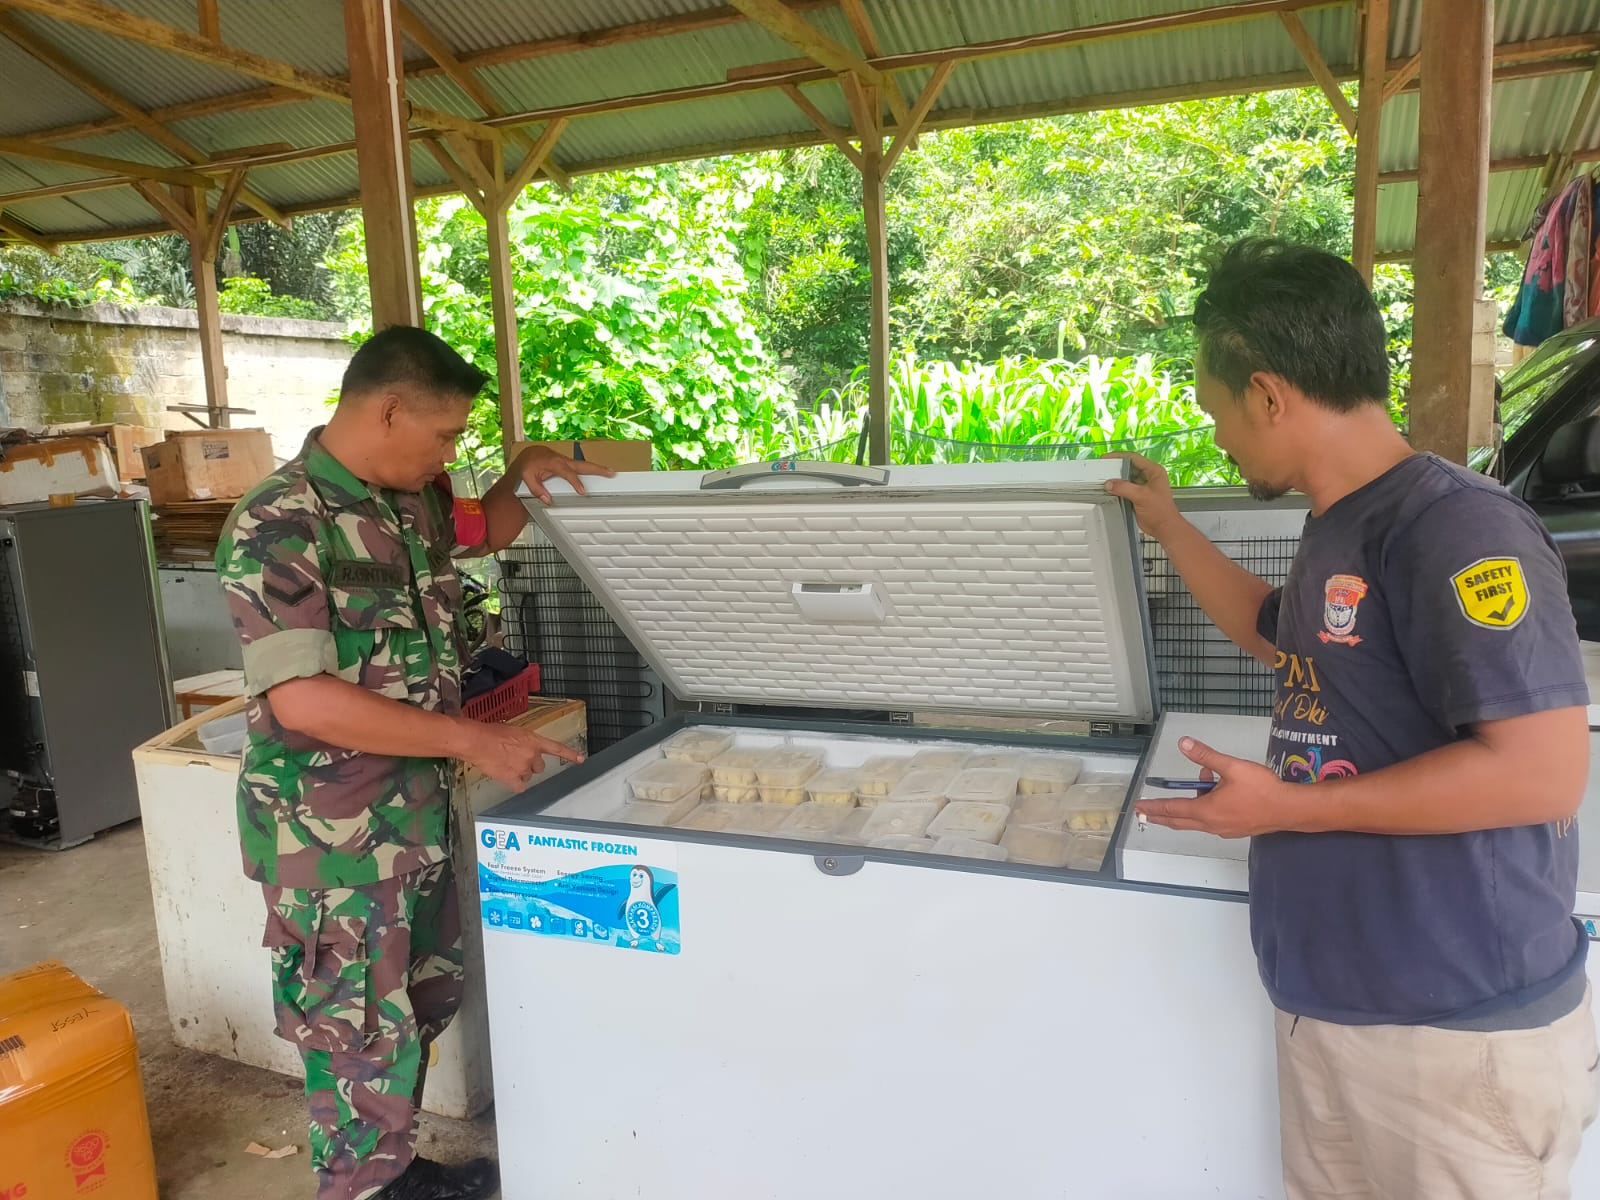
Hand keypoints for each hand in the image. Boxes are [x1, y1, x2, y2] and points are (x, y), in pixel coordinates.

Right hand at [463, 720, 584, 790]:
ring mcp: (523, 767)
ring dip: (520, 773)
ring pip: (528, 776)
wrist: (478, 741)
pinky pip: (520, 786)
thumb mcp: (514, 731)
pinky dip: (514, 784)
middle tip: (515, 758)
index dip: (569, 754)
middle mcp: (532, 754)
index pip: (556, 748)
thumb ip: (524, 741)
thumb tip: (523, 748)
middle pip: (539, 766)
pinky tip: (506, 776)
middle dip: (530, 764)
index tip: (581, 760)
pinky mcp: (513, 778)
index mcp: (533, 740)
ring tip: (505, 764)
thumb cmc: (491, 733)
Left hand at [514, 446, 615, 504]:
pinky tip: (600, 472)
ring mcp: (567, 461)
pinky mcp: (569, 463)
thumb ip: (537, 489)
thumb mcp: (527, 477)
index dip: (576, 482)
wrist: (530, 453)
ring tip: (611, 473)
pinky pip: (582, 466)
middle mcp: (563, 461)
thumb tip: (548, 500)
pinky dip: (592, 468)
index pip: (568, 473)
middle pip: (583, 465)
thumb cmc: (528, 464)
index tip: (583, 492)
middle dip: (597, 469)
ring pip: (585, 465)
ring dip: (598, 468)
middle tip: (610, 473)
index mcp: (553, 463)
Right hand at [1102, 452, 1180, 540]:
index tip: (1107, 458)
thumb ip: (1124, 488)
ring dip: (1116, 479)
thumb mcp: (1141, 496)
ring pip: (1126, 478)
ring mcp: (1144, 486)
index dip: (1119, 456)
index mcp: (1154, 471)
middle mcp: (1149, 476)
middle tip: (1103, 469)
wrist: (1164, 528)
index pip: (1134, 458)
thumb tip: (1109, 484)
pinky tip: (1110, 490)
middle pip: (1129, 467)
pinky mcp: (1139, 495)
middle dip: (1116, 469)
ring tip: (1104, 479)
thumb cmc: (1160, 511)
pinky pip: (1125, 488)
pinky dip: (1117, 488)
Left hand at [1133, 737, 1300, 838]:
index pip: (1172, 809)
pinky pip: (1210, 821)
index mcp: (1207, 810)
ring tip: (1202, 780)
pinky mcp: (1234, 829)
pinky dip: (1203, 808)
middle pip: (1178, 820)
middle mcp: (1211, 824)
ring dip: (1188, 806)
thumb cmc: (1262, 789)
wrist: (1289, 809)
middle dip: (1160, 815)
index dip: (1153, 807)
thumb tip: (1184, 744)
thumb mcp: (1232, 767)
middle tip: (1145, 812)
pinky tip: (1216, 791)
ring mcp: (1223, 829)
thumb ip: (1207, 756)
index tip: (1139, 806)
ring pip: (1195, 820)